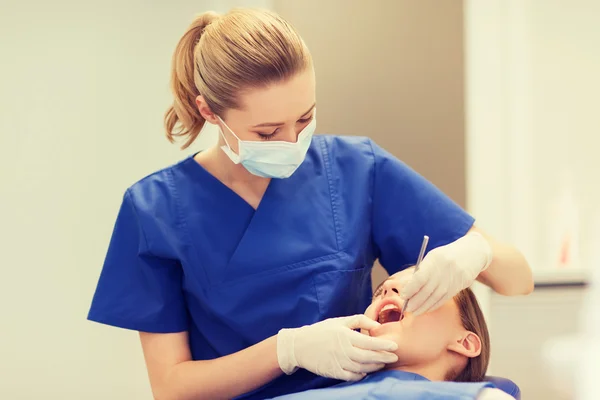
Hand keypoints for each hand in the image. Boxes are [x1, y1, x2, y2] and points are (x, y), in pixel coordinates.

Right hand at [277, 315, 398, 380]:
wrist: (300, 346)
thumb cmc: (321, 331)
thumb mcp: (339, 321)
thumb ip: (359, 321)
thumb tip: (377, 326)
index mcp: (345, 336)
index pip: (370, 342)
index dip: (384, 345)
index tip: (395, 346)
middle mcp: (344, 350)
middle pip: (369, 357)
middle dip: (384, 358)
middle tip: (394, 357)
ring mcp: (339, 362)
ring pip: (363, 367)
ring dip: (375, 366)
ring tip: (383, 363)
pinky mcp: (334, 372)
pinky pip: (352, 376)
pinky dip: (362, 374)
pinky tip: (367, 371)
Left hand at [401, 232, 492, 315]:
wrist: (471, 254)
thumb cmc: (445, 256)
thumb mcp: (432, 258)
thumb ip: (421, 271)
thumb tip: (407, 287)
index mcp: (435, 260)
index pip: (420, 278)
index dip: (411, 289)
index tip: (403, 295)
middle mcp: (444, 271)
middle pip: (427, 290)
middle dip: (415, 301)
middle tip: (406, 308)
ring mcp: (452, 280)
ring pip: (435, 297)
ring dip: (423, 307)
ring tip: (414, 312)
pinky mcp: (457, 288)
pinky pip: (443, 299)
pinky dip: (433, 306)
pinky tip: (425, 309)